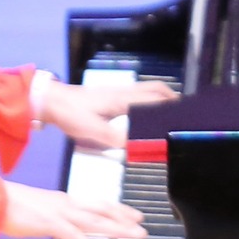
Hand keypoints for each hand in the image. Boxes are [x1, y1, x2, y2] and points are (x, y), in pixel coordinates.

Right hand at [0, 179, 148, 238]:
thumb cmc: (13, 206)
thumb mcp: (42, 211)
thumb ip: (58, 219)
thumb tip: (69, 229)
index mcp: (65, 201)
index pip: (98, 204)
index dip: (119, 210)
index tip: (135, 215)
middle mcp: (66, 204)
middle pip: (102, 210)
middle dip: (124, 219)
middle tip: (143, 227)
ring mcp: (57, 212)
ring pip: (92, 220)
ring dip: (114, 228)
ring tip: (132, 235)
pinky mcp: (45, 221)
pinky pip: (67, 232)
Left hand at [35, 78, 174, 150]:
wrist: (50, 100)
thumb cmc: (71, 114)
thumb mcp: (94, 131)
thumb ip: (117, 139)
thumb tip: (139, 148)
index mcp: (124, 100)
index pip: (157, 98)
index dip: (174, 105)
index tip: (187, 114)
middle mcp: (124, 92)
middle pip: (156, 90)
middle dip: (172, 99)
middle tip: (182, 114)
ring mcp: (116, 92)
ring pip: (146, 91)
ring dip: (160, 99)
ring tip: (167, 115)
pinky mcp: (109, 95)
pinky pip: (136, 95)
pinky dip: (148, 101)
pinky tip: (143, 115)